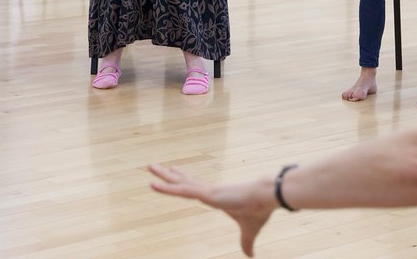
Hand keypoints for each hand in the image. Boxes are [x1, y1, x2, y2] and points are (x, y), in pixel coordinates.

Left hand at [149, 164, 275, 257]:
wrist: (267, 198)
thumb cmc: (259, 210)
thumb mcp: (249, 230)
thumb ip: (246, 242)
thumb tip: (250, 257)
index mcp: (217, 196)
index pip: (195, 187)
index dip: (183, 180)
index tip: (174, 171)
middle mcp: (209, 190)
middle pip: (184, 181)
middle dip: (169, 174)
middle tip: (156, 167)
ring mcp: (207, 191)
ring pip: (180, 184)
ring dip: (164, 176)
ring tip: (150, 167)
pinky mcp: (207, 193)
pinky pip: (182, 191)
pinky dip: (168, 188)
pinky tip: (154, 184)